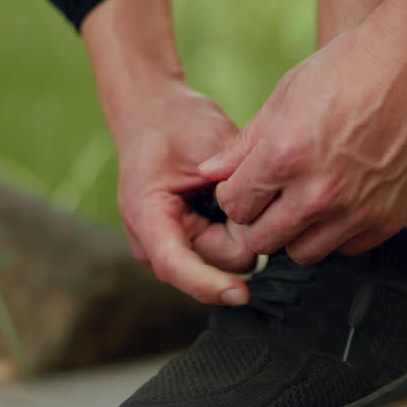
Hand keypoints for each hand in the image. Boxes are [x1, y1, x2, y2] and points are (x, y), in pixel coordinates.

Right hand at [112, 83, 255, 303]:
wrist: (155, 113)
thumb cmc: (177, 122)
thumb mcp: (210, 143)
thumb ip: (234, 187)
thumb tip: (260, 232)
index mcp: (146, 214)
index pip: (176, 266)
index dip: (209, 284)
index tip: (241, 294)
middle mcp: (152, 240)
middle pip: (215, 263)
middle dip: (240, 232)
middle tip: (237, 186)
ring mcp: (168, 247)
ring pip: (225, 259)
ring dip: (238, 228)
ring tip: (224, 188)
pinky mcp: (185, 245)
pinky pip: (224, 250)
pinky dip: (233, 228)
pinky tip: (222, 199)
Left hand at [199, 0, 406, 263]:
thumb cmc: (357, 62)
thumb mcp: (289, 93)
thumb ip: (247, 143)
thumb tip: (211, 171)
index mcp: (285, 156)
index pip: (234, 207)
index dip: (234, 195)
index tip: (244, 184)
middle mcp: (320, 193)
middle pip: (262, 242)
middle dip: (257, 221)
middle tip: (269, 199)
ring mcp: (358, 210)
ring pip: (304, 253)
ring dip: (297, 232)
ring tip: (305, 200)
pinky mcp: (392, 217)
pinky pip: (349, 248)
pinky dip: (339, 232)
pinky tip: (342, 200)